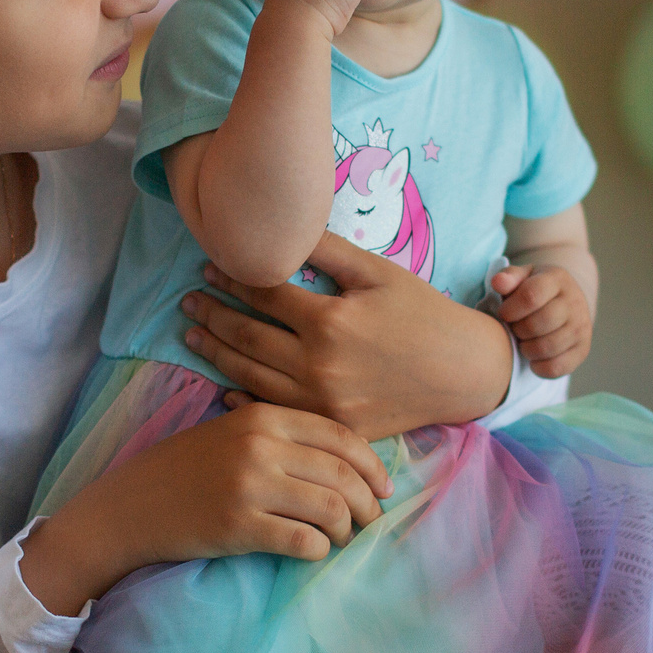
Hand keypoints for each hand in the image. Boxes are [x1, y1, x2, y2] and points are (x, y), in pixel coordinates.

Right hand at [17, 401, 389, 613]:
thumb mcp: (233, 434)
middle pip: (343, 474)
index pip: (341, 435)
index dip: (372, 465)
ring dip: (346, 530)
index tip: (383, 489)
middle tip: (370, 522)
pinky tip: (311, 552)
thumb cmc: (188, 470)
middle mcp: (260, 445)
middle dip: (368, 503)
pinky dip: (318, 551)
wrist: (132, 505)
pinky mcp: (239, 526)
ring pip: (331, 508)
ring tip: (339, 539)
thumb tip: (351, 461)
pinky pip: (303, 541)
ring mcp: (250, 486)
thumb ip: (284, 437)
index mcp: (263, 417)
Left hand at [179, 233, 513, 439]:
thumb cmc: (422, 314)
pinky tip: (224, 385)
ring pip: (252, 376)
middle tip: (188, 301)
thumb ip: (326, 251)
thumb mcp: (378, 272)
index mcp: (329, 321)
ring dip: (216, 354)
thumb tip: (282, 226)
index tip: (209, 268)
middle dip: (212, 315)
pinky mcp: (333, 427)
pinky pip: (277, 413)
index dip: (232, 278)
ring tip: (194, 334)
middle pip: (247, 337)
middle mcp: (320, 365)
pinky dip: (244, 399)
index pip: (263, 294)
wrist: (463, 372)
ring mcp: (324, 402)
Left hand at [487, 263, 590, 377]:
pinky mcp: (582, 350)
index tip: (504, 314)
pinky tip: (533, 357)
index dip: (510, 310)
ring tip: (523, 341)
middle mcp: (574, 302)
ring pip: (545, 348)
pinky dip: (538, 367)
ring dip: (526, 349)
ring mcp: (581, 327)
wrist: (567, 303)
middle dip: (517, 330)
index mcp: (557, 279)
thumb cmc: (535, 291)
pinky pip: (556, 367)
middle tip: (514, 328)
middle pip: (536, 324)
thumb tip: (498, 282)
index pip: (531, 296)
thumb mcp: (523, 278)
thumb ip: (508, 277)